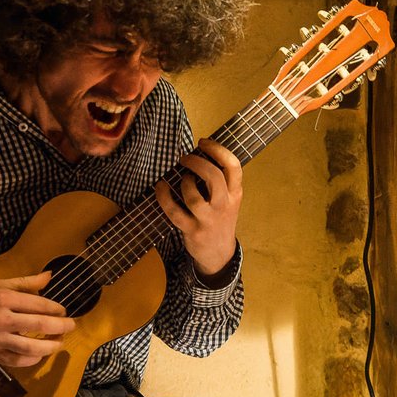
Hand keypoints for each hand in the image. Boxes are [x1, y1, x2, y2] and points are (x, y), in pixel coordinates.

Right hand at [0, 271, 74, 366]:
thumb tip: (49, 276)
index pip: (38, 304)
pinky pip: (16, 361)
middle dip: (60, 327)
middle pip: (39, 325)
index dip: (56, 309)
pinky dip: (31, 359)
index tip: (64, 311)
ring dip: (50, 346)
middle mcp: (1, 319)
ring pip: (31, 347)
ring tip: (59, 343)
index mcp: (2, 298)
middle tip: (71, 326)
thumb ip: (23, 282)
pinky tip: (39, 355)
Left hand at [155, 139, 241, 278]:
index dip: (218, 150)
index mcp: (235, 193)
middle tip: (185, 158)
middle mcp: (224, 205)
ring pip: (193, 196)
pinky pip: (174, 212)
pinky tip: (160, 187)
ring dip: (183, 182)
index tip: (203, 142)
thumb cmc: (220, 219)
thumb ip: (220, 180)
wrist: (219, 254)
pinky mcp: (193, 230)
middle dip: (196, 162)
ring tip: (182, 179)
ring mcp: (208, 219)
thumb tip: (198, 153)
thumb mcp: (229, 199)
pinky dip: (163, 197)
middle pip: (214, 177)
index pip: (233, 166)